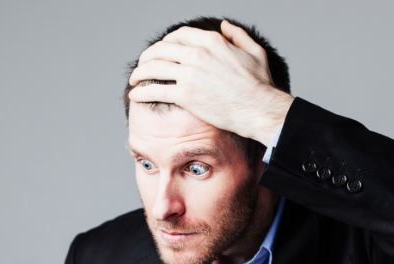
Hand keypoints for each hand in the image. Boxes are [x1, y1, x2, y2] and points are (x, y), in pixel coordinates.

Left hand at [128, 20, 293, 145]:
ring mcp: (190, 74)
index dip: (165, 42)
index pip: (178, 35)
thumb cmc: (260, 84)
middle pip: (160, 49)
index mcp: (211, 41)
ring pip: (153, 68)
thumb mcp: (254, 52)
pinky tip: (135, 96)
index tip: (160, 51)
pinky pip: (155, 90)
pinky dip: (141, 92)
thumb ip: (238, 35)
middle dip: (147, 57)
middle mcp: (197, 53)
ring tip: (134, 80)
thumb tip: (225, 25)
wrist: (259, 109)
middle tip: (141, 66)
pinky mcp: (186, 95)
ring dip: (139, 73)